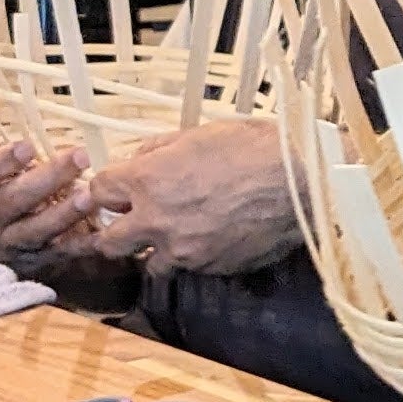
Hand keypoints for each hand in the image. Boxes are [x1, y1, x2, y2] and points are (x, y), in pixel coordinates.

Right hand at [0, 65, 102, 261]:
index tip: (24, 146)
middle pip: (13, 202)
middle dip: (45, 181)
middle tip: (77, 157)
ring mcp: (13, 243)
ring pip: (37, 231)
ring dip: (65, 215)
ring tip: (91, 194)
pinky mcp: (39, 260)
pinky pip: (61, 255)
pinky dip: (82, 246)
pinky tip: (103, 233)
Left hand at [83, 120, 300, 274]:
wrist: (302, 184)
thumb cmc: (255, 149)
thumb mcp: (201, 133)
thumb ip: (161, 148)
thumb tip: (141, 158)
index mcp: (149, 180)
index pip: (99, 191)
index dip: (106, 189)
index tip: (116, 189)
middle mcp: (157, 221)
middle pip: (109, 241)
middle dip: (114, 232)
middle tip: (129, 223)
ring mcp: (184, 250)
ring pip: (149, 264)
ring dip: (155, 250)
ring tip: (175, 236)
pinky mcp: (210, 268)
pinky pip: (190, 268)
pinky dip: (192, 256)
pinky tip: (211, 238)